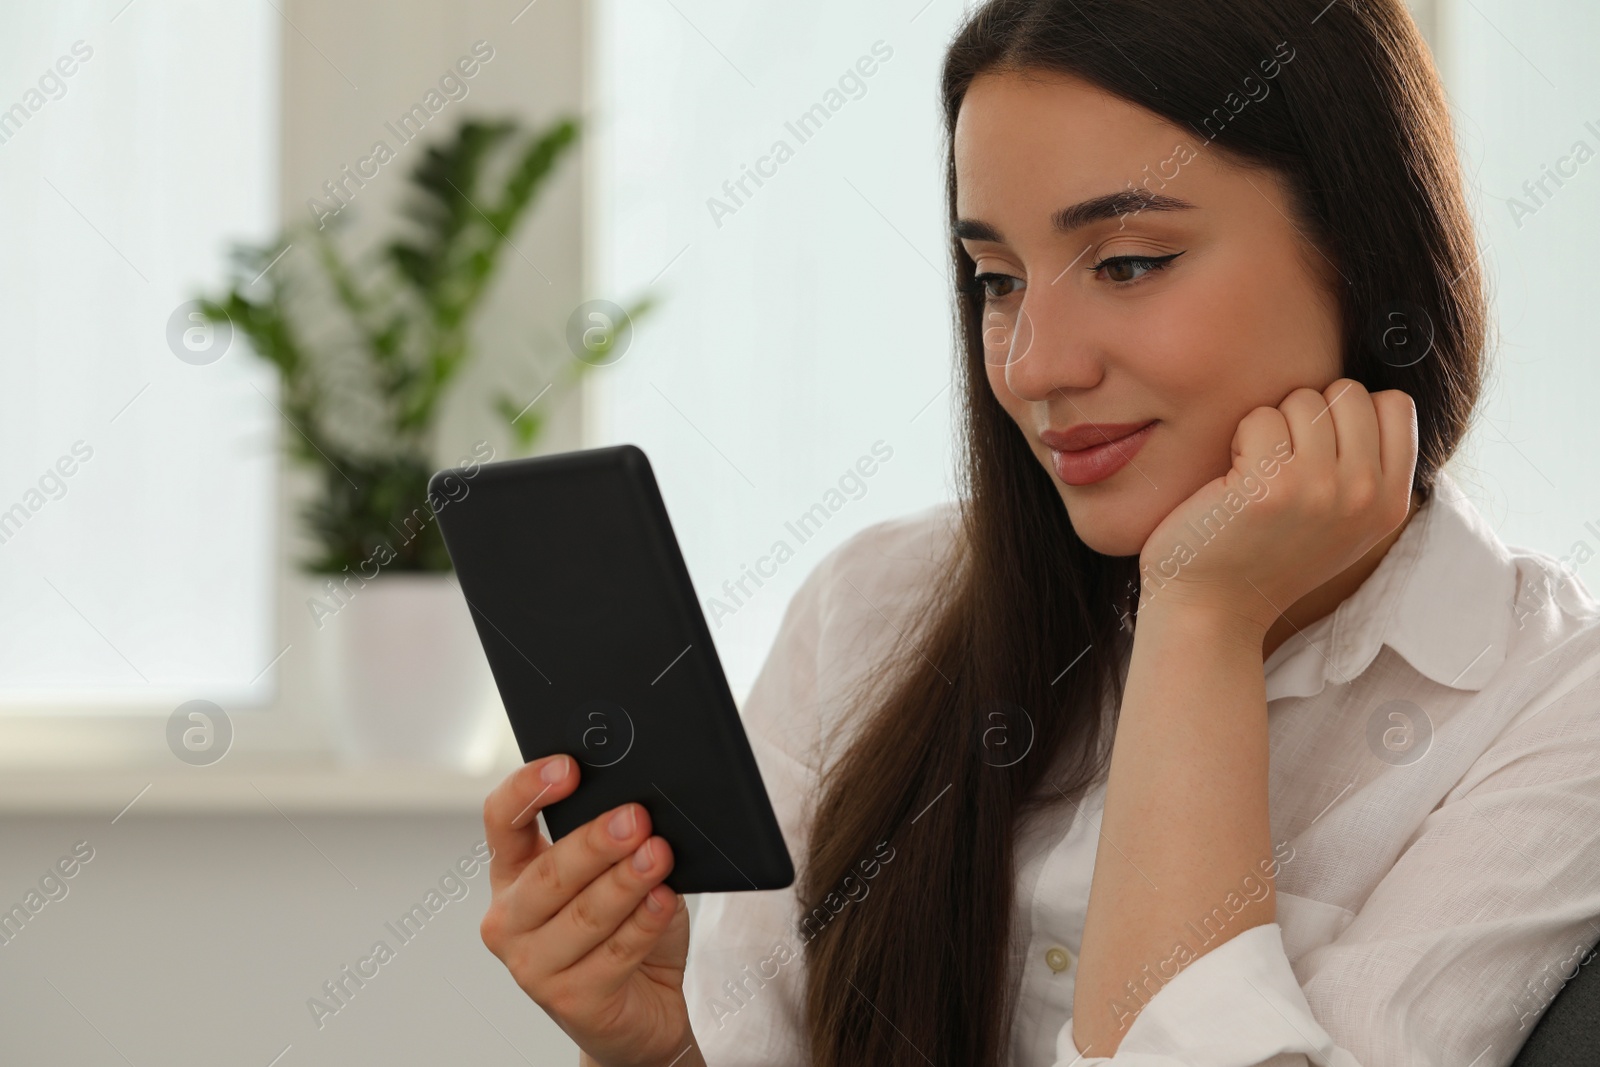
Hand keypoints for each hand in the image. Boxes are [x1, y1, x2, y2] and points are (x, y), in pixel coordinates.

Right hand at [480, 755, 698, 1066]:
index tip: (568, 766)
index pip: (502, 820)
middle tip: (635, 818)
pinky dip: (645, 923)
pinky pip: (615, 953)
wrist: (641, 1009)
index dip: (529, 788)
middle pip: (548, 873)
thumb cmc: (624, 930)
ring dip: (626, 882)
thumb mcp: (611, 875)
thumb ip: (613, 842)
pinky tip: (663, 901)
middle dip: (595, 842)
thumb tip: (638, 805)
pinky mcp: (572, 1000)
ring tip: (658, 855)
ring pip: (584, 915)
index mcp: (511, 875)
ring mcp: (534, 967)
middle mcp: (510, 920)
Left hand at [1137, 378, 1417, 632]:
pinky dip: (1241, 437)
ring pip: (1304, 399)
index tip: (1318, 449)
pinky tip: (1234, 478)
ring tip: (1258, 472)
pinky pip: (1261, 417)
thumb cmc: (1266, 555)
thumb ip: (1367, 468)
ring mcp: (1320, 489)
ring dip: (1272, 424)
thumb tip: (1367, 399)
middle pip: (1347, 393)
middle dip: (1308, 413)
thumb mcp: (1343, 522)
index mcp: (1391, 502)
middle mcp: (1364, 495)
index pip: (1396, 404)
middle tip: (1282, 460)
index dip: (1348, 412)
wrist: (1213, 609)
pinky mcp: (1270, 486)